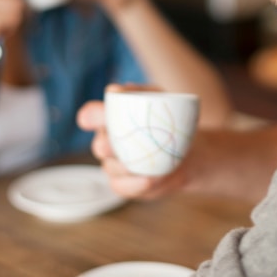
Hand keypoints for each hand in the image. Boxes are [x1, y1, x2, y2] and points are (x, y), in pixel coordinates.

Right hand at [77, 84, 187, 198]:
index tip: (91, 118)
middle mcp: (108, 142)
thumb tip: (115, 90)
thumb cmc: (167, 120)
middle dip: (105, 145)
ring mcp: (115, 165)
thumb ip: (139, 91)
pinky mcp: (125, 183)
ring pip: (110, 168)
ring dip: (125, 167)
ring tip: (143, 166)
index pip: (91, 115)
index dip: (90, 116)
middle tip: (114, 145)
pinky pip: (122, 187)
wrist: (187, 152)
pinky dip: (134, 184)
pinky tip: (148, 179)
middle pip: (99, 145)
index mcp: (111, 119)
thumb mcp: (158, 99)